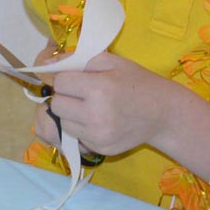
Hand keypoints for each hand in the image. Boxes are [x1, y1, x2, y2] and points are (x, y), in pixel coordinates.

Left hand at [49, 52, 172, 155]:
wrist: (162, 112)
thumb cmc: (136, 81)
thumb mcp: (112, 61)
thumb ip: (78, 59)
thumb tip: (46, 65)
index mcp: (98, 88)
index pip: (60, 83)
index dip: (66, 78)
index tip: (78, 78)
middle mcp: (95, 115)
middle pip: (57, 105)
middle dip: (65, 96)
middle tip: (82, 93)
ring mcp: (97, 136)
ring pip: (64, 123)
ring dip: (71, 113)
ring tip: (91, 107)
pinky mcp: (100, 149)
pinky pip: (77, 136)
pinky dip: (82, 128)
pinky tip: (100, 121)